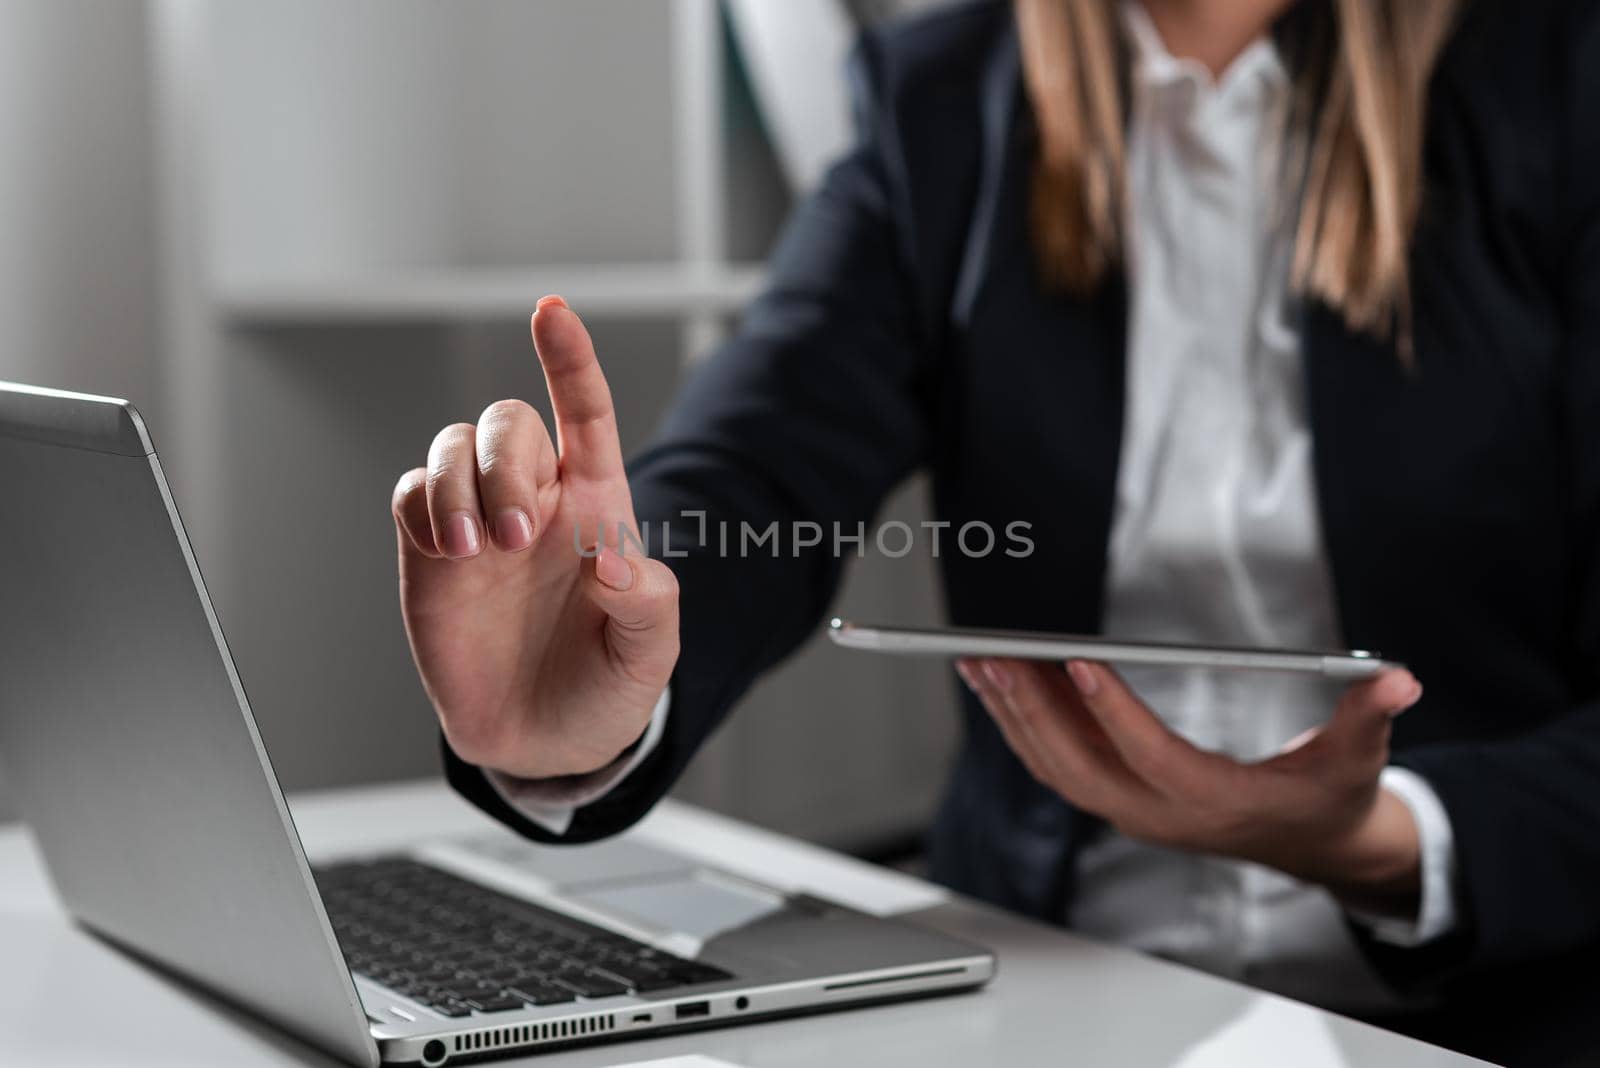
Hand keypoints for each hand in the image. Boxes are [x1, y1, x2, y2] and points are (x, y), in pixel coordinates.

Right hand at [392, 296, 678, 779]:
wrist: (544, 741)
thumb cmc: (605, 685)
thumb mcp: (649, 654)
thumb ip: (646, 604)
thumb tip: (612, 559)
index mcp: (597, 506)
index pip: (586, 413)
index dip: (570, 359)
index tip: (550, 312)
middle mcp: (535, 500)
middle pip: (507, 422)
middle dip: (504, 463)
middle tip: (516, 538)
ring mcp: (479, 522)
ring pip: (452, 446)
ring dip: (460, 484)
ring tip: (479, 549)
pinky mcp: (430, 552)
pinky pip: (411, 495)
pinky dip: (424, 505)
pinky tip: (450, 551)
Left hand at [958, 657, 1425, 911]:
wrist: (1314, 846)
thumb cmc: (1330, 794)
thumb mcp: (1359, 759)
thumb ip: (1371, 716)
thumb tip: (1400, 680)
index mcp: (1216, 802)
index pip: (1153, 756)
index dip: (1114, 711)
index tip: (1078, 662)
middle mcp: (1163, 815)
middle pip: (1081, 766)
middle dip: (1033, 712)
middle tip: (995, 657)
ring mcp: (1134, 813)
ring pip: (1057, 770)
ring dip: (1015, 718)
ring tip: (980, 663)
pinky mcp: (1119, 801)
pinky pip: (1058, 768)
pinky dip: (1024, 729)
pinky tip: (1001, 687)